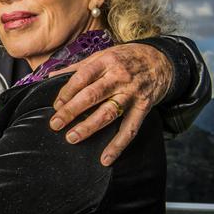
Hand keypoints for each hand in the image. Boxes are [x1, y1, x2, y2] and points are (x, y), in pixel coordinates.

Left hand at [48, 43, 172, 165]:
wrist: (161, 60)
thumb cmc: (126, 58)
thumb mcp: (103, 55)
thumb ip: (78, 67)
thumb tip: (52, 76)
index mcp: (105, 61)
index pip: (82, 78)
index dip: (67, 92)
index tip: (56, 105)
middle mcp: (118, 77)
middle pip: (92, 96)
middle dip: (71, 111)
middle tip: (56, 124)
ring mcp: (131, 93)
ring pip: (108, 113)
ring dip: (89, 127)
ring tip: (72, 137)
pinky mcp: (143, 108)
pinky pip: (129, 129)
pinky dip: (118, 145)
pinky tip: (105, 158)